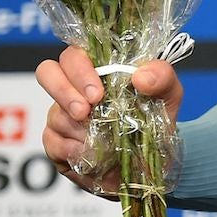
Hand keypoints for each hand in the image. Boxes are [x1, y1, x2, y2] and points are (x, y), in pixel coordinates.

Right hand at [35, 45, 182, 197]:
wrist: (150, 162)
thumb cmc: (156, 121)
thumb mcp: (169, 96)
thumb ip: (162, 78)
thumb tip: (142, 76)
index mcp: (100, 69)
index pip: (75, 53)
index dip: (78, 68)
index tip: (97, 92)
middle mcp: (76, 88)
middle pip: (48, 72)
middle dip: (64, 91)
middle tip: (85, 111)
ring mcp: (63, 114)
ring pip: (53, 112)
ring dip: (75, 126)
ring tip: (96, 136)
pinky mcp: (57, 142)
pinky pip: (51, 141)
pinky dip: (70, 148)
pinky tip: (87, 152)